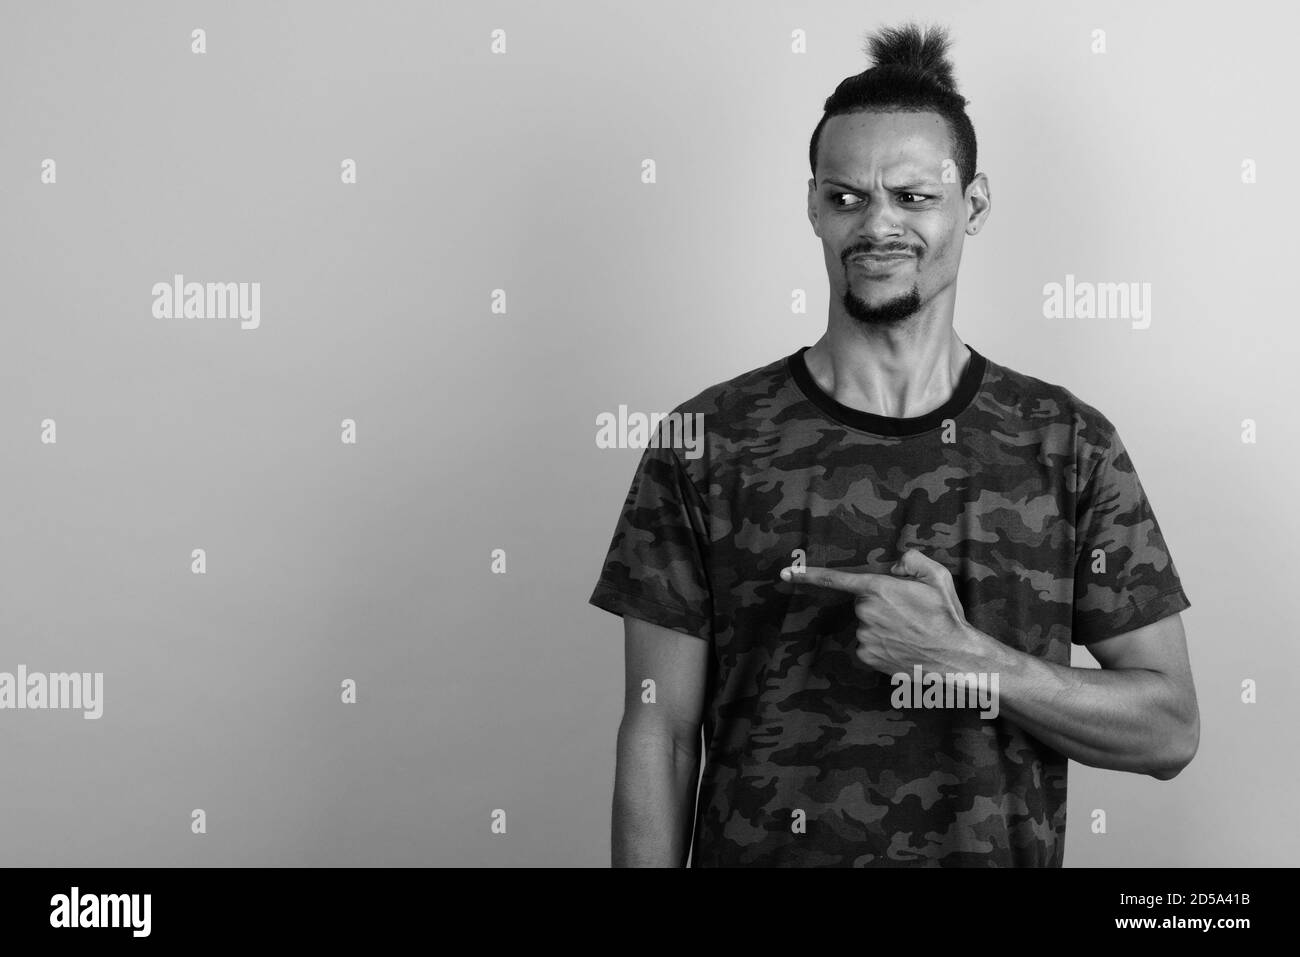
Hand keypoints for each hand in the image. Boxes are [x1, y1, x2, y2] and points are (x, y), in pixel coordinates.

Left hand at [780, 548, 980, 674]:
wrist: (955, 657)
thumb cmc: (946, 616)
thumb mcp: (937, 575)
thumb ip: (912, 559)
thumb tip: (893, 565)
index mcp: (878, 588)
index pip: (835, 579)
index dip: (807, 574)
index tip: (785, 573)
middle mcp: (865, 612)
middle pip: (862, 601)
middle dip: (880, 602)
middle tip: (908, 612)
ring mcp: (864, 636)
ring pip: (866, 623)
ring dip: (882, 624)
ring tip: (910, 630)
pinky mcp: (867, 656)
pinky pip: (867, 642)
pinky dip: (881, 642)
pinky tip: (902, 644)